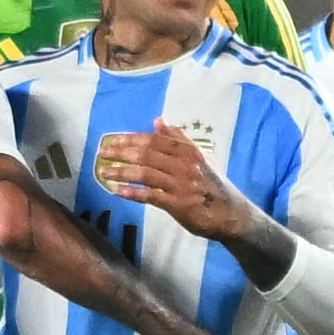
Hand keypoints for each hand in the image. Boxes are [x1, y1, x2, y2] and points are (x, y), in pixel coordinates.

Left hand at [101, 123, 253, 241]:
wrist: (231, 214)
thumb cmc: (212, 185)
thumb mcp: (200, 157)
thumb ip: (179, 139)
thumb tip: (158, 120)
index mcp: (189, 152)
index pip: (155, 140)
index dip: (131, 139)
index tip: (112, 139)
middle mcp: (185, 165)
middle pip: (147, 154)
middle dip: (121, 152)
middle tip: (102, 153)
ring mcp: (181, 185)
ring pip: (145, 174)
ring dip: (121, 171)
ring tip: (103, 172)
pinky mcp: (178, 204)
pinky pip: (150, 196)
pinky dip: (132, 193)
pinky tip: (117, 191)